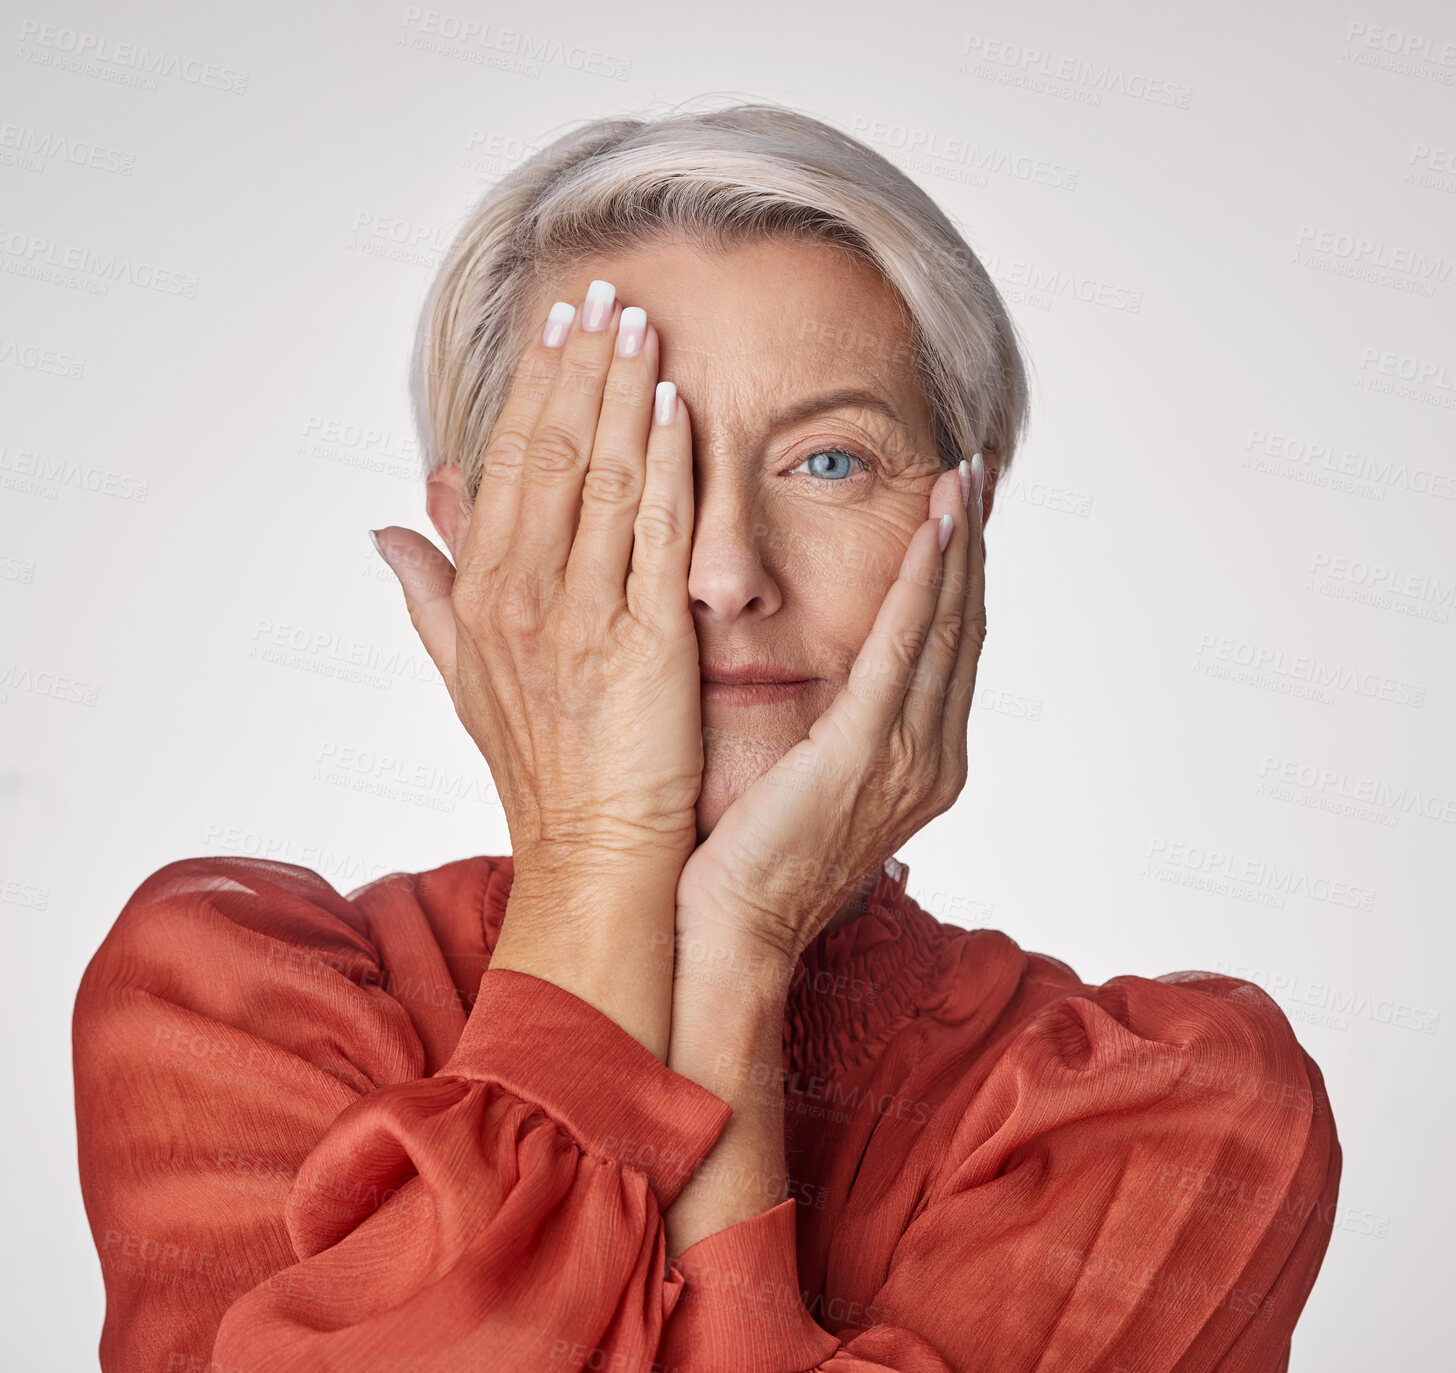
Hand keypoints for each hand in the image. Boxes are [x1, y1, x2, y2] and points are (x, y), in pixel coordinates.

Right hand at [373, 282, 702, 871]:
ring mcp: (584, 619)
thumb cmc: (540, 771)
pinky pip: (656, 536)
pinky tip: (674, 407)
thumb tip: (389, 525)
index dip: (533, 388)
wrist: (593, 855)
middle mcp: (523, 598)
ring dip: (621, 393)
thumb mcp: (464, 678)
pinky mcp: (648, 644)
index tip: (556, 324)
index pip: (508, 467)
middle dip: (578, 366)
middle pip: (551, 456)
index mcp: (483, 597)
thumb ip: (428, 594)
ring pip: (602, 481)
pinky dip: (664, 466)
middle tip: (603, 290)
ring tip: (640, 323)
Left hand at [675, 454, 987, 966]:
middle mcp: (932, 760)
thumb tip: (829, 693)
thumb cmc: (750, 864)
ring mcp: (907, 758)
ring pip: (945, 627)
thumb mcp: (810, 786)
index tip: (961, 514)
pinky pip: (900, 649)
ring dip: (957, 546)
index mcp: (923, 766)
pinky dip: (922, 584)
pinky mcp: (864, 751)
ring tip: (965, 480)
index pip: (950, 650)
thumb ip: (839, 734)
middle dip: (973, 547)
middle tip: (979, 474)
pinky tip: (932, 531)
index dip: (961, 576)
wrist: (731, 935)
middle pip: (964, 629)